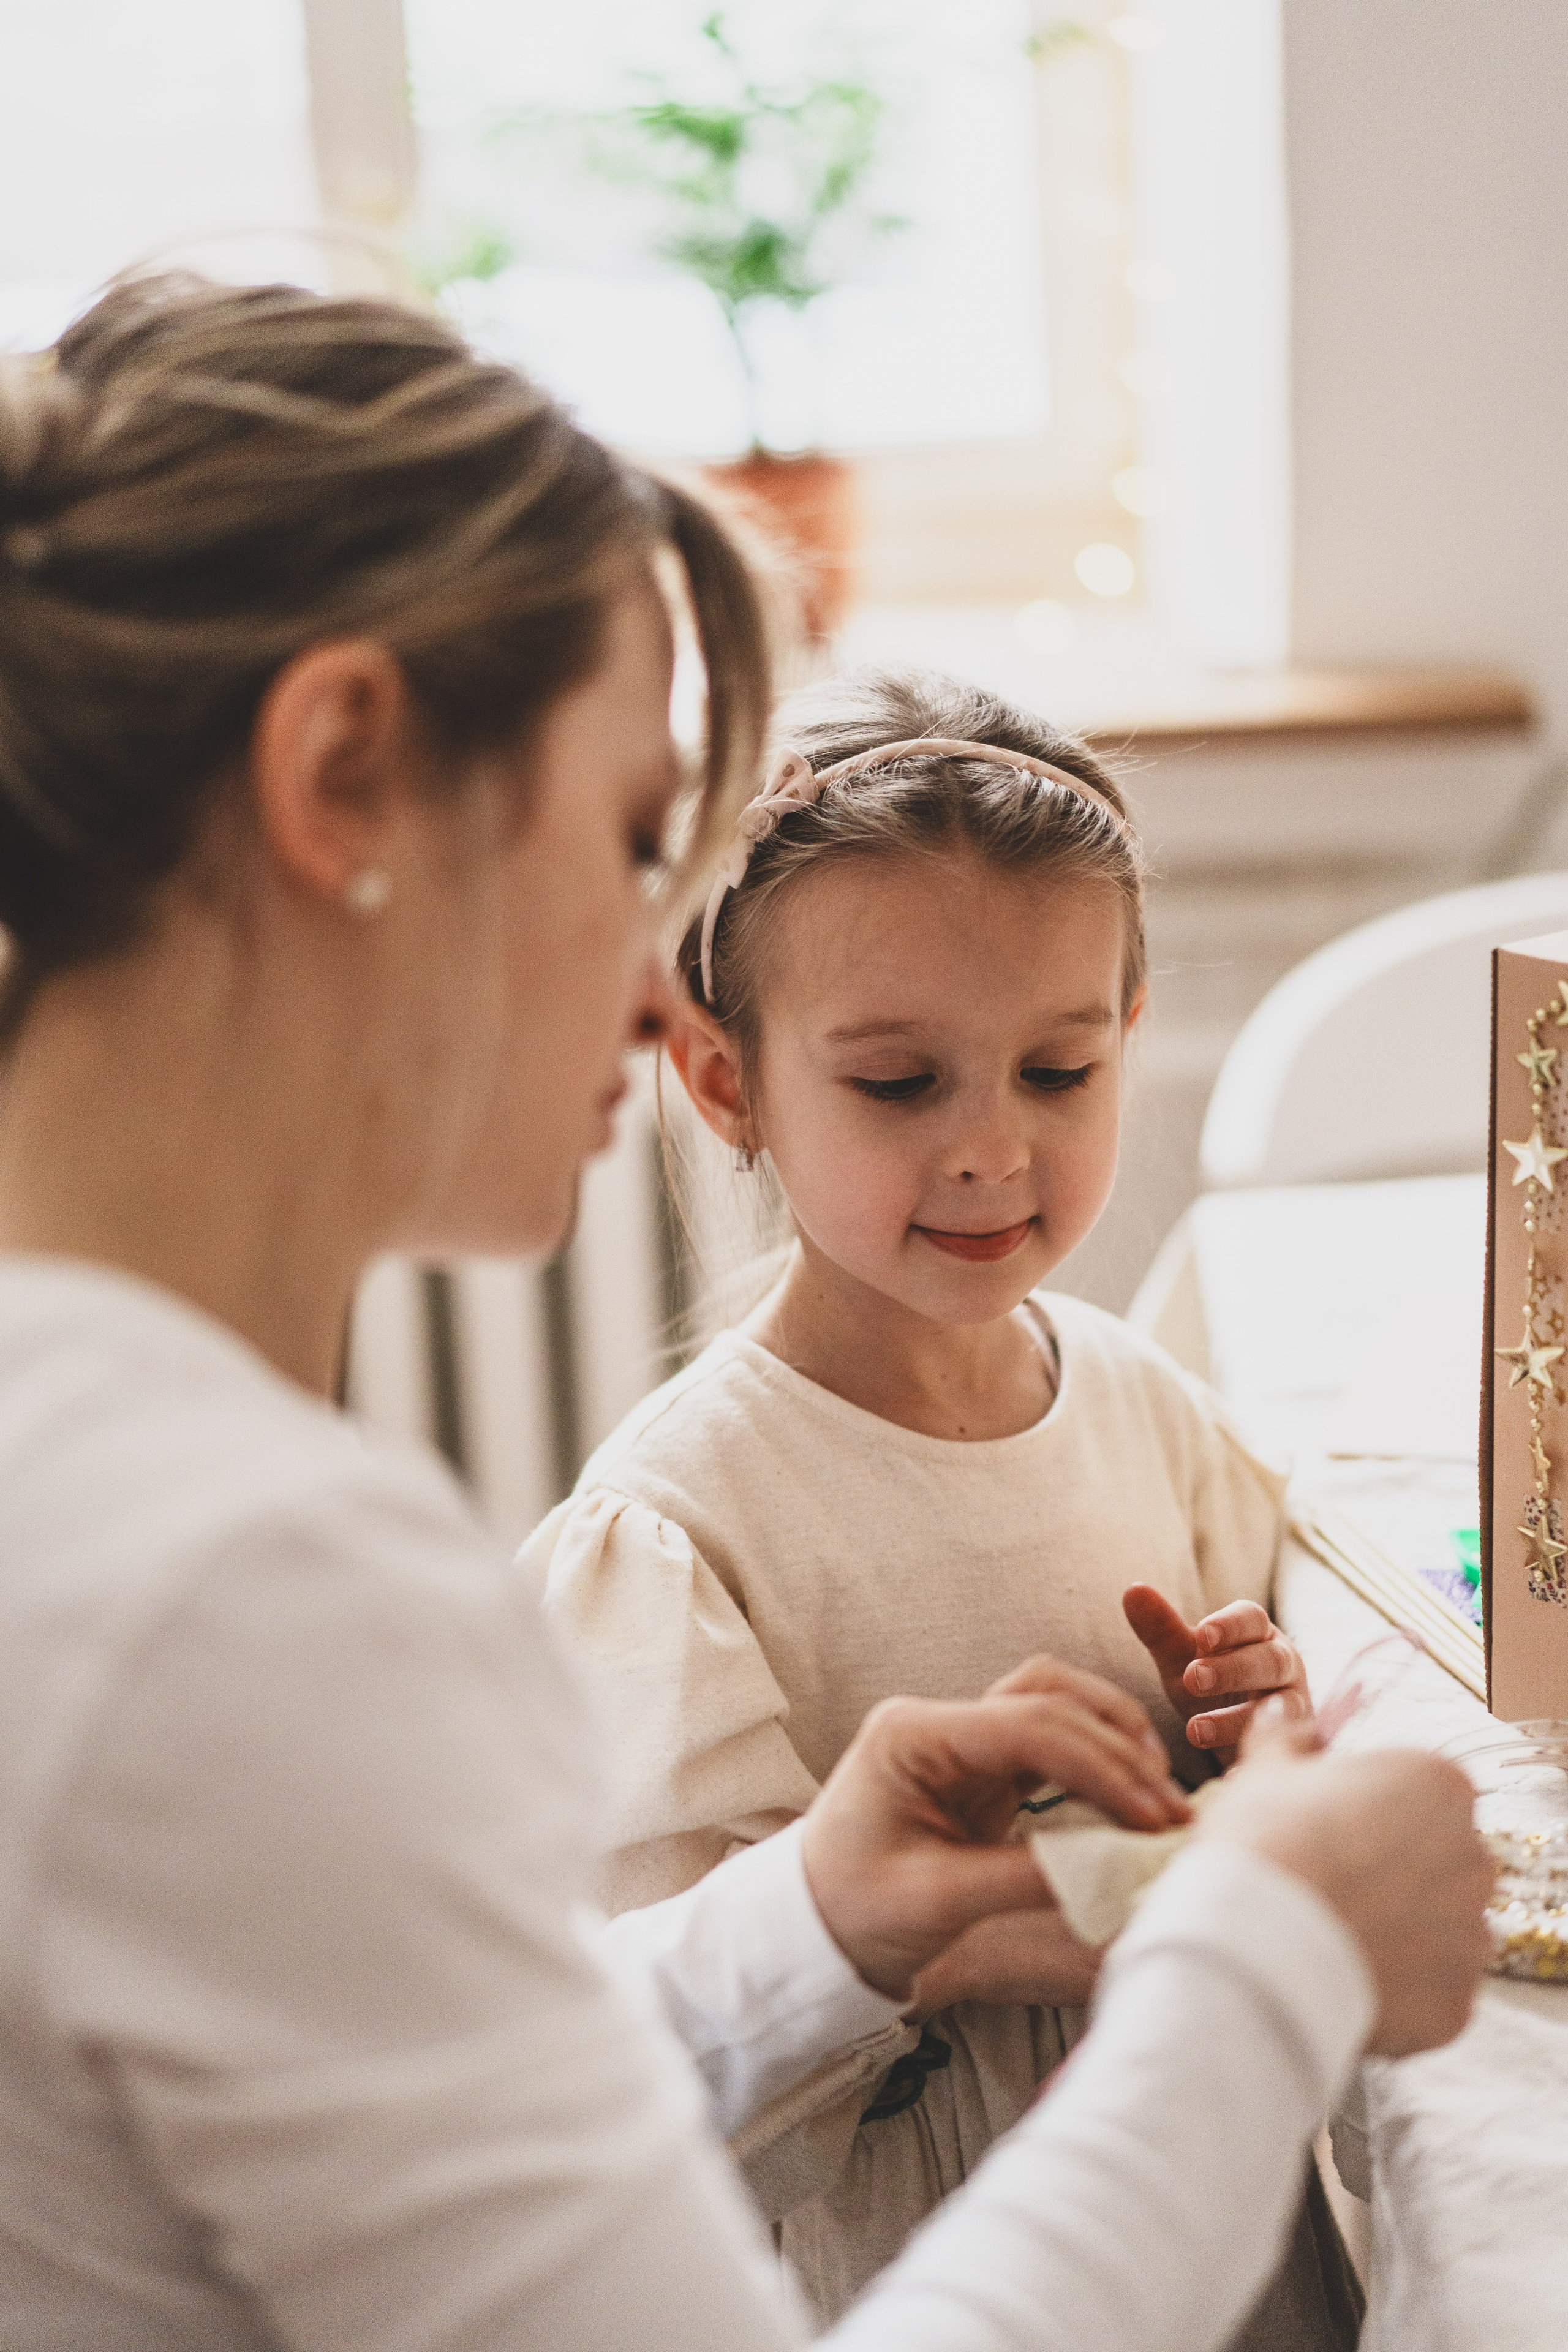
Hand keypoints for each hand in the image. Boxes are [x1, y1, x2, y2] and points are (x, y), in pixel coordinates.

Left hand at [801, 1654, 1189, 2001]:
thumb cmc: (856, 1911)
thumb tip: (1115, 1866)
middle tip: (1170, 1813)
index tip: (1151, 1818)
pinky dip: (1093, 1761)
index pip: (1027, 1726)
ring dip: (1111, 1739)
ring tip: (1158, 1797)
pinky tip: (1127, 1802)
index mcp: (912, 1735)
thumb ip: (1026, 1878)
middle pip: (1047, 1700)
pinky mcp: (979, 1768)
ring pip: (1053, 1703)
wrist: (813, 1928)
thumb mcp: (939, 1901)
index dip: (1099, 1767)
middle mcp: (937, 1722)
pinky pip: (1048, 1743)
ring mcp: (959, 1740)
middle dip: (1117, 1753)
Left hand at [1123, 1583, 1309, 1759]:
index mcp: (1258, 1636)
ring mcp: (1294, 1708)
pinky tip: (1230, 1779)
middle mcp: (1284, 1668)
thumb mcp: (1183, 1658)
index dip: (1230, 1625)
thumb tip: (1132, 1589)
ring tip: (1194, 1731)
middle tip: (1193, 1678)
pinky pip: (1285, 1757)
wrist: (1238, 1735)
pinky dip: (1255, 1766)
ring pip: (1281, 1709)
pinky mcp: (1295, 1749)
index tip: (1201, 1635)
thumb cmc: (1211, 1684)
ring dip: (1238, 1720)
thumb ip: (1160, 1627)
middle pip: (1271, 1660)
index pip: (1252, 1619)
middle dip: (1234, 1669)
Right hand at [1197, 1702, 1494, 2055]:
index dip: (1367, 1806)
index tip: (1326, 1824)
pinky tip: (1342, 1976)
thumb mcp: (1263, 1773)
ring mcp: (1471, 1937)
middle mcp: (1474, 1858)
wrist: (1256, 1949)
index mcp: (1439, 1785)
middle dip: (1391, 1869)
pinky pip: (1430, 1991)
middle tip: (1325, 1879)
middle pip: (1436, 1858)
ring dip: (1397, 1930)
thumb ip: (1283, 1738)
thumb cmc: (1264, 1843)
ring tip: (1329, 1933)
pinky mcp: (1457, 2005)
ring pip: (1438, 1928)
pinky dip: (1395, 1988)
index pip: (1418, 1788)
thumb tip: (1284, 1712)